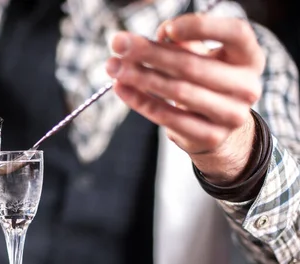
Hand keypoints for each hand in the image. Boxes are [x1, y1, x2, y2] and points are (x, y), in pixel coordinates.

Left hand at [106, 15, 265, 184]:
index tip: (165, 28)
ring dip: (139, 77)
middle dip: (149, 53)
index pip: (234, 32)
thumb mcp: (201, 57)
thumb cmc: (204, 81)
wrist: (216, 127)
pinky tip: (120, 88)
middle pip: (192, 65)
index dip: (200, 27)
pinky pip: (167, 117)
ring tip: (113, 66)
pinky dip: (140, 101)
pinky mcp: (209, 136)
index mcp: (250, 57)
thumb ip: (181, 44)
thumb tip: (159, 36)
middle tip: (118, 44)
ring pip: (177, 91)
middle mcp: (247, 86)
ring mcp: (231, 115)